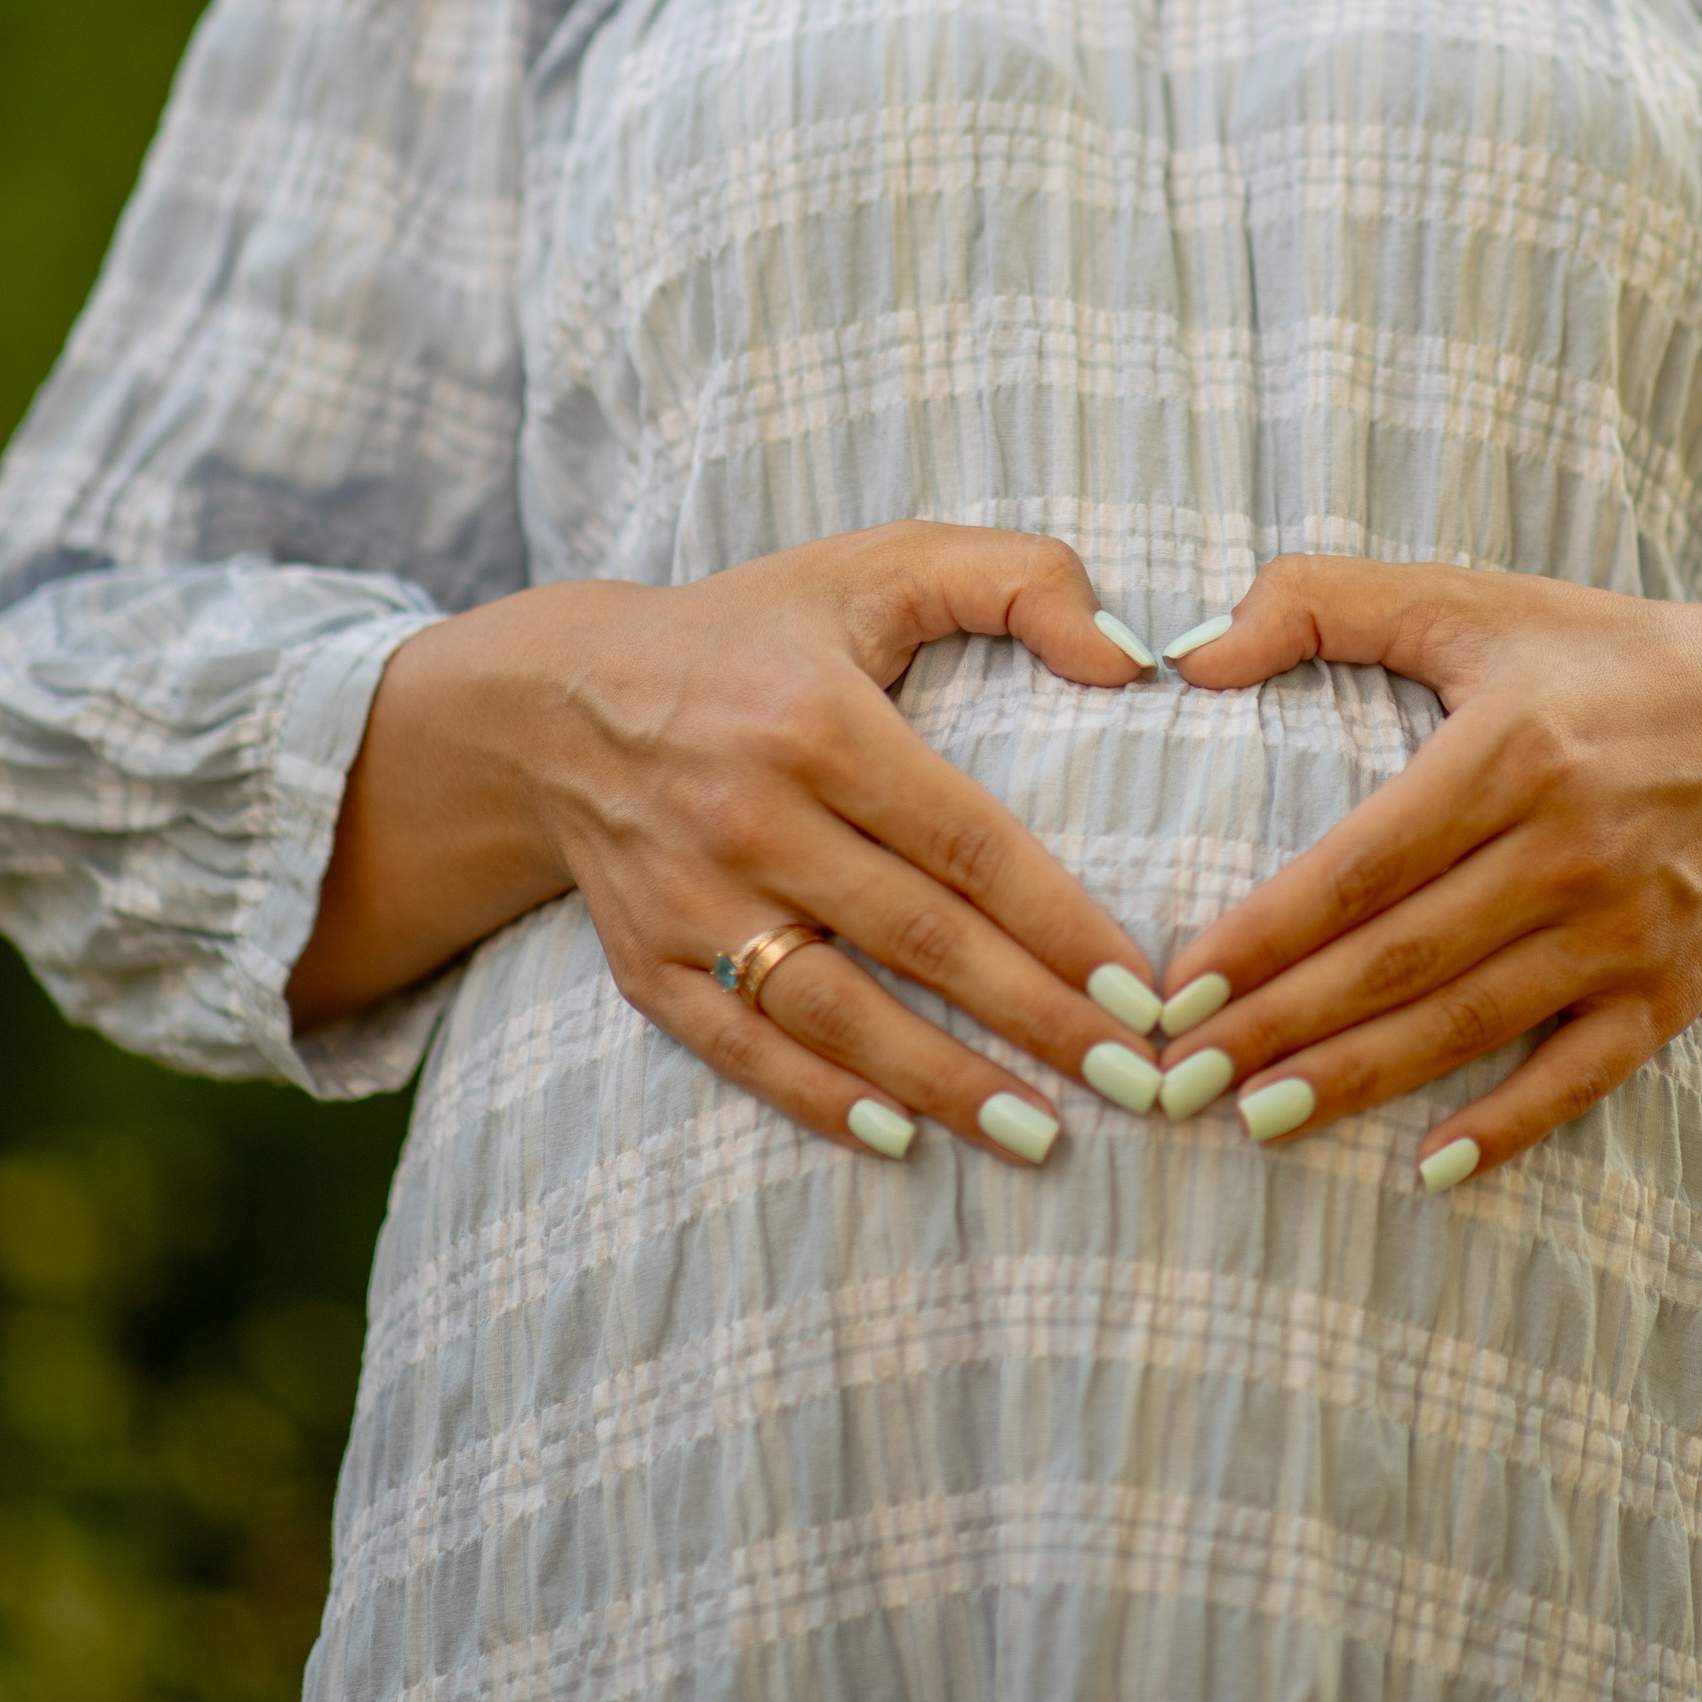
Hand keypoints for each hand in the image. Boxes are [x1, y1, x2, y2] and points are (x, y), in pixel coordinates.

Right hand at [289, 525, 1171, 1162]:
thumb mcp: (881, 562)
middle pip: (918, 939)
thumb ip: (1019, 577)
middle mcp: (749, 816)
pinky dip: (820, 1102)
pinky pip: (743, 1049)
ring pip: (836, 1012)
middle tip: (1131, 1081)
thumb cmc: (757, 629)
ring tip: (1042, 1133)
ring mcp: (690, 899)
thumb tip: (1131, 658)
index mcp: (818, 721)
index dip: (1059, 923)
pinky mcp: (647, 962)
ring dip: (944, 1083)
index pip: (965, 842)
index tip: (1139, 989)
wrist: (562, 696)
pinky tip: (902, 1139)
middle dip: (1035, 1020)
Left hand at [1151, 558, 1701, 1187]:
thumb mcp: (1469, 598)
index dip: (1267, 931)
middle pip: (1401, 956)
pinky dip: (1508, 1126)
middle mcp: (1574, 845)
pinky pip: (1581, 1074)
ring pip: (1469, 1020)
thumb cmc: (1597, 655)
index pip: (1364, 861)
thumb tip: (1189, 657)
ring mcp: (1629, 927)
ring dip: (1359, 1079)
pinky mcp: (1672, 988)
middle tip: (1181, 1076)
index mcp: (1514, 747)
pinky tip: (1428, 1168)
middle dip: (1282, 1024)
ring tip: (1259, 1120)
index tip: (1178, 985)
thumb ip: (1321, 603)